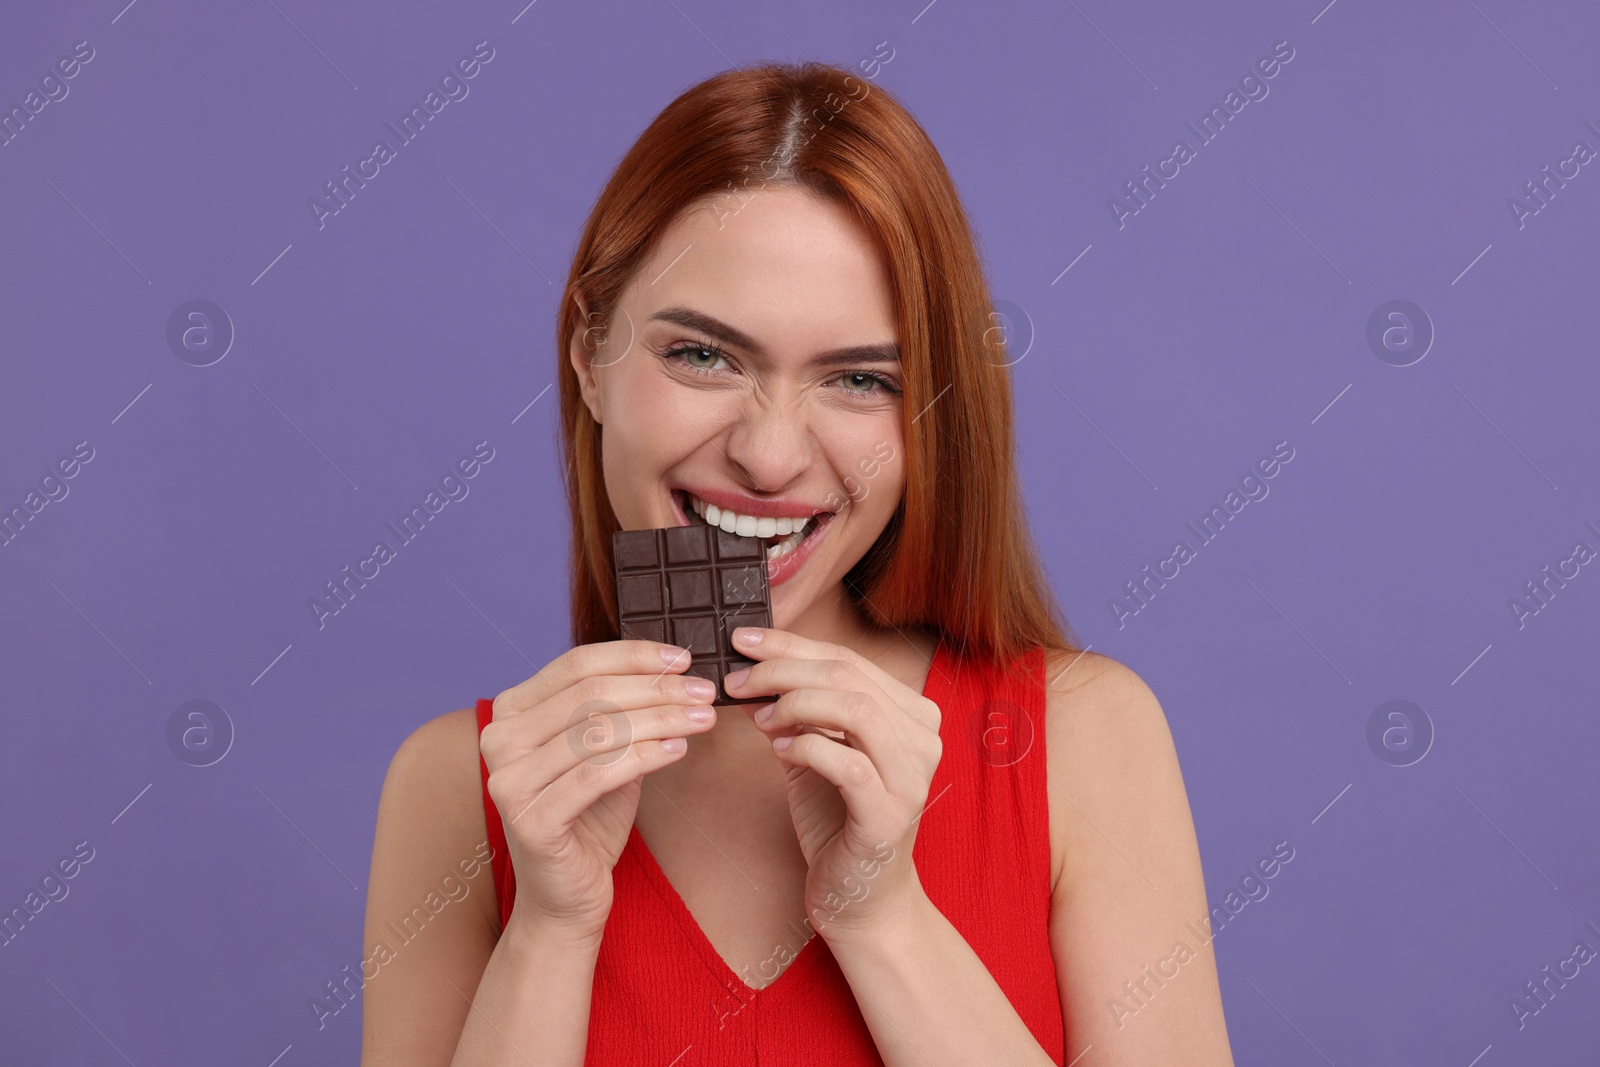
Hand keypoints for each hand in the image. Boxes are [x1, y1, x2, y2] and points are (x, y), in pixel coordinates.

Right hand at [479, 640, 718, 939]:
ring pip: (598, 731)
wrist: (566, 896)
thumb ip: (620, 709)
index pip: (577, 664)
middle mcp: (498, 739)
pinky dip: (647, 755)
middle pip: (590, 694)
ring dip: (661, 718)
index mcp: (511, 711)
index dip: (634, 656)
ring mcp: (508, 780)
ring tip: (703, 718)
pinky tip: (679, 747)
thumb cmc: (588, 819)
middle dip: (656, 688)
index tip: (682, 659)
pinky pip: (599, 774)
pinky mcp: (530, 819)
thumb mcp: (604, 751)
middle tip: (704, 691)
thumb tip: (672, 668)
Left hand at [722, 627, 940, 939]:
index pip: (849, 659)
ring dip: (793, 705)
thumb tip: (751, 667)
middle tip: (736, 680)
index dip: (790, 645)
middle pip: (848, 676)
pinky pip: (847, 762)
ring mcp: (912, 777)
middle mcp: (923, 738)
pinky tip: (779, 751)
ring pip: (854, 709)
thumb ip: (796, 710)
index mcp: (911, 713)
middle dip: (782, 670)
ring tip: (759, 720)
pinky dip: (805, 747)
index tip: (742, 641)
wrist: (860, 899)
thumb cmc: (837, 821)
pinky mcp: (890, 815)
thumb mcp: (814, 751)